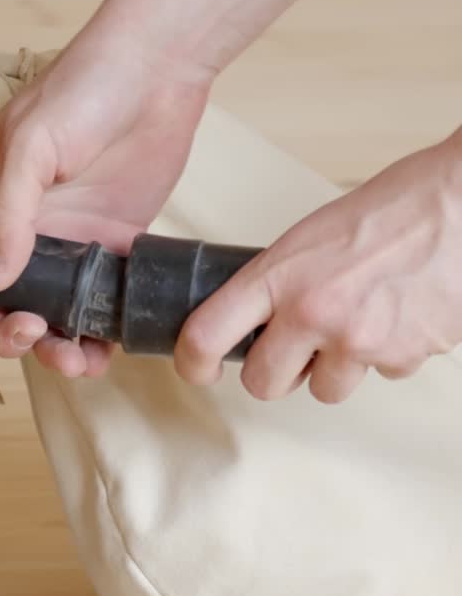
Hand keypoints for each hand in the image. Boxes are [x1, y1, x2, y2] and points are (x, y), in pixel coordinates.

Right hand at [0, 25, 211, 376]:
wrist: (159, 75)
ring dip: (47, 348)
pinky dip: (92, 341)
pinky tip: (100, 352)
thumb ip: (6, 212)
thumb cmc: (85, 87)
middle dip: (0, 329)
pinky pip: (92, 312)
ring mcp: (66, 248)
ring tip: (70, 356)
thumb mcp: (30, 143)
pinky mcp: (109, 256)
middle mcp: (20, 232)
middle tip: (26, 327)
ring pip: (41, 317)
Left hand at [175, 130, 461, 402]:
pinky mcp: (402, 358)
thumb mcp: (315, 235)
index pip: (207, 334)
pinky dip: (389, 354)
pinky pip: (381, 375)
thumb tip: (261, 322)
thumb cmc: (397, 206)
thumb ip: (283, 281)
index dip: (193, 363)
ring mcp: (358, 341)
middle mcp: (312, 313)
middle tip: (292, 352)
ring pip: (325, 389)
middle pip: (263, 384)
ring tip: (362, 320)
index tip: (197, 369)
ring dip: (337, 366)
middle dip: (276, 373)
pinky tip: (402, 313)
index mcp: (280, 274)